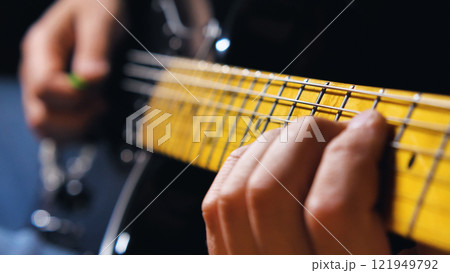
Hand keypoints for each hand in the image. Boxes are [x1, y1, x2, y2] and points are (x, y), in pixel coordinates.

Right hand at [20, 0, 122, 140]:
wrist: (98, 7)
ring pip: (44, 129)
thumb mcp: (100, 21)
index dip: (73, 97)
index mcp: (40, 49)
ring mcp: (41, 89)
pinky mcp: (54, 101)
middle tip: (102, 103)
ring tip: (99, 109)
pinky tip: (94, 116)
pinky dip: (75, 131)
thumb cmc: (98, 7)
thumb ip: (95, 50)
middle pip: (39, 116)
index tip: (99, 93)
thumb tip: (91, 80)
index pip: (43, 88)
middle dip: (76, 118)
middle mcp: (34, 72)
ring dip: (76, 128)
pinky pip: (54, 130)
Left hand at [202, 110, 390, 253]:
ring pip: (236, 193)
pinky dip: (243, 164)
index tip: (370, 126)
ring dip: (272, 146)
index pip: (332, 209)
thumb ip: (391, 216)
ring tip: (305, 138)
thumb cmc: (368, 265)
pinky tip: (270, 155)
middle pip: (271, 191)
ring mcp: (244, 271)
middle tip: (337, 129)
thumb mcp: (404, 257)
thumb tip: (370, 145)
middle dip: (305, 139)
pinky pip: (217, 203)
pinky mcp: (224, 263)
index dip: (352, 152)